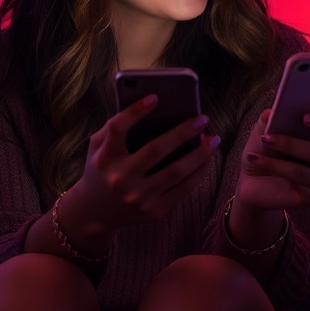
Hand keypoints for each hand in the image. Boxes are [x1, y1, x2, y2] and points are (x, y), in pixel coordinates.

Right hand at [65, 94, 220, 231]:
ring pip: (176, 172)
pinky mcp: (154, 211)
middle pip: (155, 151)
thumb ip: (113, 127)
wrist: (95, 213)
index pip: (117, 129)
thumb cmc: (101, 170)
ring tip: (214, 139)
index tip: (155, 97)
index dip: (134, 112)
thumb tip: (145, 104)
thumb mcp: (96, 148)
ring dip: (200, 154)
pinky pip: (183, 189)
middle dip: (183, 133)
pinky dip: (199, 172)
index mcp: (104, 158)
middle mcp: (120, 179)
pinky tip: (208, 158)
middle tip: (203, 119)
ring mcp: (137, 198)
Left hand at [235, 109, 309, 211]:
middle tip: (271, 133)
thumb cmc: (267, 152)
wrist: (254, 182)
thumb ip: (269, 119)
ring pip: (307, 165)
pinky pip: (296, 177)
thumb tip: (272, 113)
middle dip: (295, 141)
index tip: (305, 116)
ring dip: (282, 149)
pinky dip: (273, 165)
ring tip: (262, 141)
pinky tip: (255, 159)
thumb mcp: (265, 131)